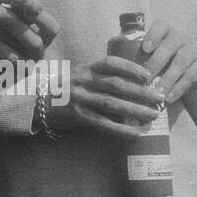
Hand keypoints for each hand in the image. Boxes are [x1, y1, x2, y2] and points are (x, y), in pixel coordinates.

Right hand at [48, 55, 162, 136]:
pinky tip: (136, 133)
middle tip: (160, 98)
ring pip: (112, 103)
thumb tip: (134, 87)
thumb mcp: (80, 78)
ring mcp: (79, 98)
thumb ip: (101, 78)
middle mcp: (82, 81)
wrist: (37, 104)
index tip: (148, 76)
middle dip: (141, 91)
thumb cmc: (65, 91)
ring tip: (153, 115)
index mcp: (85, 68)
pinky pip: (103, 123)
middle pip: (116, 84)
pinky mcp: (77, 116)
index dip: (131, 67)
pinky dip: (121, 129)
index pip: (110, 63)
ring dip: (136, 110)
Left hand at [135, 18, 196, 104]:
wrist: (192, 71)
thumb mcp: (152, 55)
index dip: (153, 36)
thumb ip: (136, 56)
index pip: (160, 26)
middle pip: (169, 46)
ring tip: (156, 93)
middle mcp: (181, 36)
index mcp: (165, 31)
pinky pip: (193, 75)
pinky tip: (169, 98)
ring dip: (167, 79)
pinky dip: (179, 88)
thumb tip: (111, 67)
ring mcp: (194, 48)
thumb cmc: (162, 62)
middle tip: (145, 79)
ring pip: (181, 62)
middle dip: (156, 63)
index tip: (144, 49)